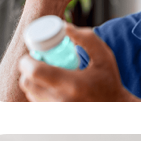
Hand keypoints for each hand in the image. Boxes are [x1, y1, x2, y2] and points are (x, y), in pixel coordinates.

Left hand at [18, 22, 132, 101]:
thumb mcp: (104, 56)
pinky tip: (47, 84)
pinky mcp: (54, 113)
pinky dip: (37, 91)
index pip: (35, 71)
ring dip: (31, 80)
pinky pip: (35, 101)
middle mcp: (60, 100)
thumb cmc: (108, 81)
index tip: (32, 54)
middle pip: (27, 82)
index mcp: (72, 84)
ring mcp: (55, 109)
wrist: (113, 107)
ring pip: (29, 92)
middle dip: (27, 69)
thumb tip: (64, 27)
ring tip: (44, 72)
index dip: (27, 60)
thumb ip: (86, 38)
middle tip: (37, 60)